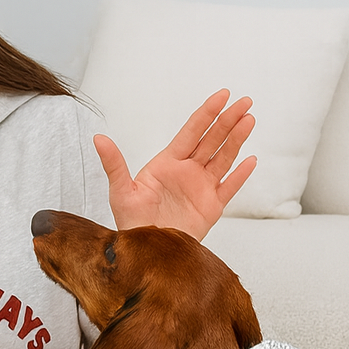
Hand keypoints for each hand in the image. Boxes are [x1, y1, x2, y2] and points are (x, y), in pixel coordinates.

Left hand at [95, 89, 256, 240]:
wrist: (145, 252)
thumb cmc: (130, 222)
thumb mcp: (121, 192)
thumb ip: (114, 164)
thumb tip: (98, 138)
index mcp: (168, 163)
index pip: (191, 132)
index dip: (207, 113)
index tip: (222, 95)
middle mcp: (187, 172)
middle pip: (212, 140)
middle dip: (228, 121)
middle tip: (245, 102)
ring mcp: (201, 189)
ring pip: (223, 159)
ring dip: (236, 140)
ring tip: (249, 120)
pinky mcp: (211, 208)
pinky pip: (229, 188)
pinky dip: (241, 175)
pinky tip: (250, 160)